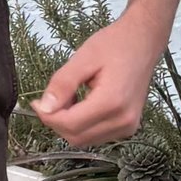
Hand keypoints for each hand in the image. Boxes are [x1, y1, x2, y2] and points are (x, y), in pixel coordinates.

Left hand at [31, 8, 166, 144]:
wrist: (144, 41)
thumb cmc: (116, 44)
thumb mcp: (84, 58)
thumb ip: (62, 84)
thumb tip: (44, 107)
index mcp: (112, 102)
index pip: (71, 124)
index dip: (48, 116)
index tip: (37, 102)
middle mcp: (123, 120)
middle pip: (76, 137)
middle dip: (57, 121)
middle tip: (50, 99)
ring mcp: (128, 126)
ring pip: (85, 140)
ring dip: (69, 125)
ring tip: (69, 98)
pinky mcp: (128, 127)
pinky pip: (96, 135)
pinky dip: (82, 125)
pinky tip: (81, 105)